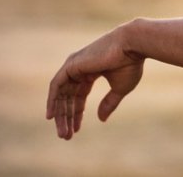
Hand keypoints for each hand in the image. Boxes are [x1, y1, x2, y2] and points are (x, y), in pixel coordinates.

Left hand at [46, 24, 143, 139]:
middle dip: (67, 117)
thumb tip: (101, 120)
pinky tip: (51, 116)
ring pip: (61, 94)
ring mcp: (74, 66)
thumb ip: (109, 103)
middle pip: (68, 97)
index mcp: (92, 72)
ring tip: (62, 132)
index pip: (79, 96)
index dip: (77, 114)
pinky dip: (52, 101)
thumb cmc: (130, 64)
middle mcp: (79, 68)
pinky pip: (55, 86)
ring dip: (60, 114)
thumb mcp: (120, 88)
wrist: (131, 46)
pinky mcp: (70, 65)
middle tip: (66, 136)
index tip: (76, 130)